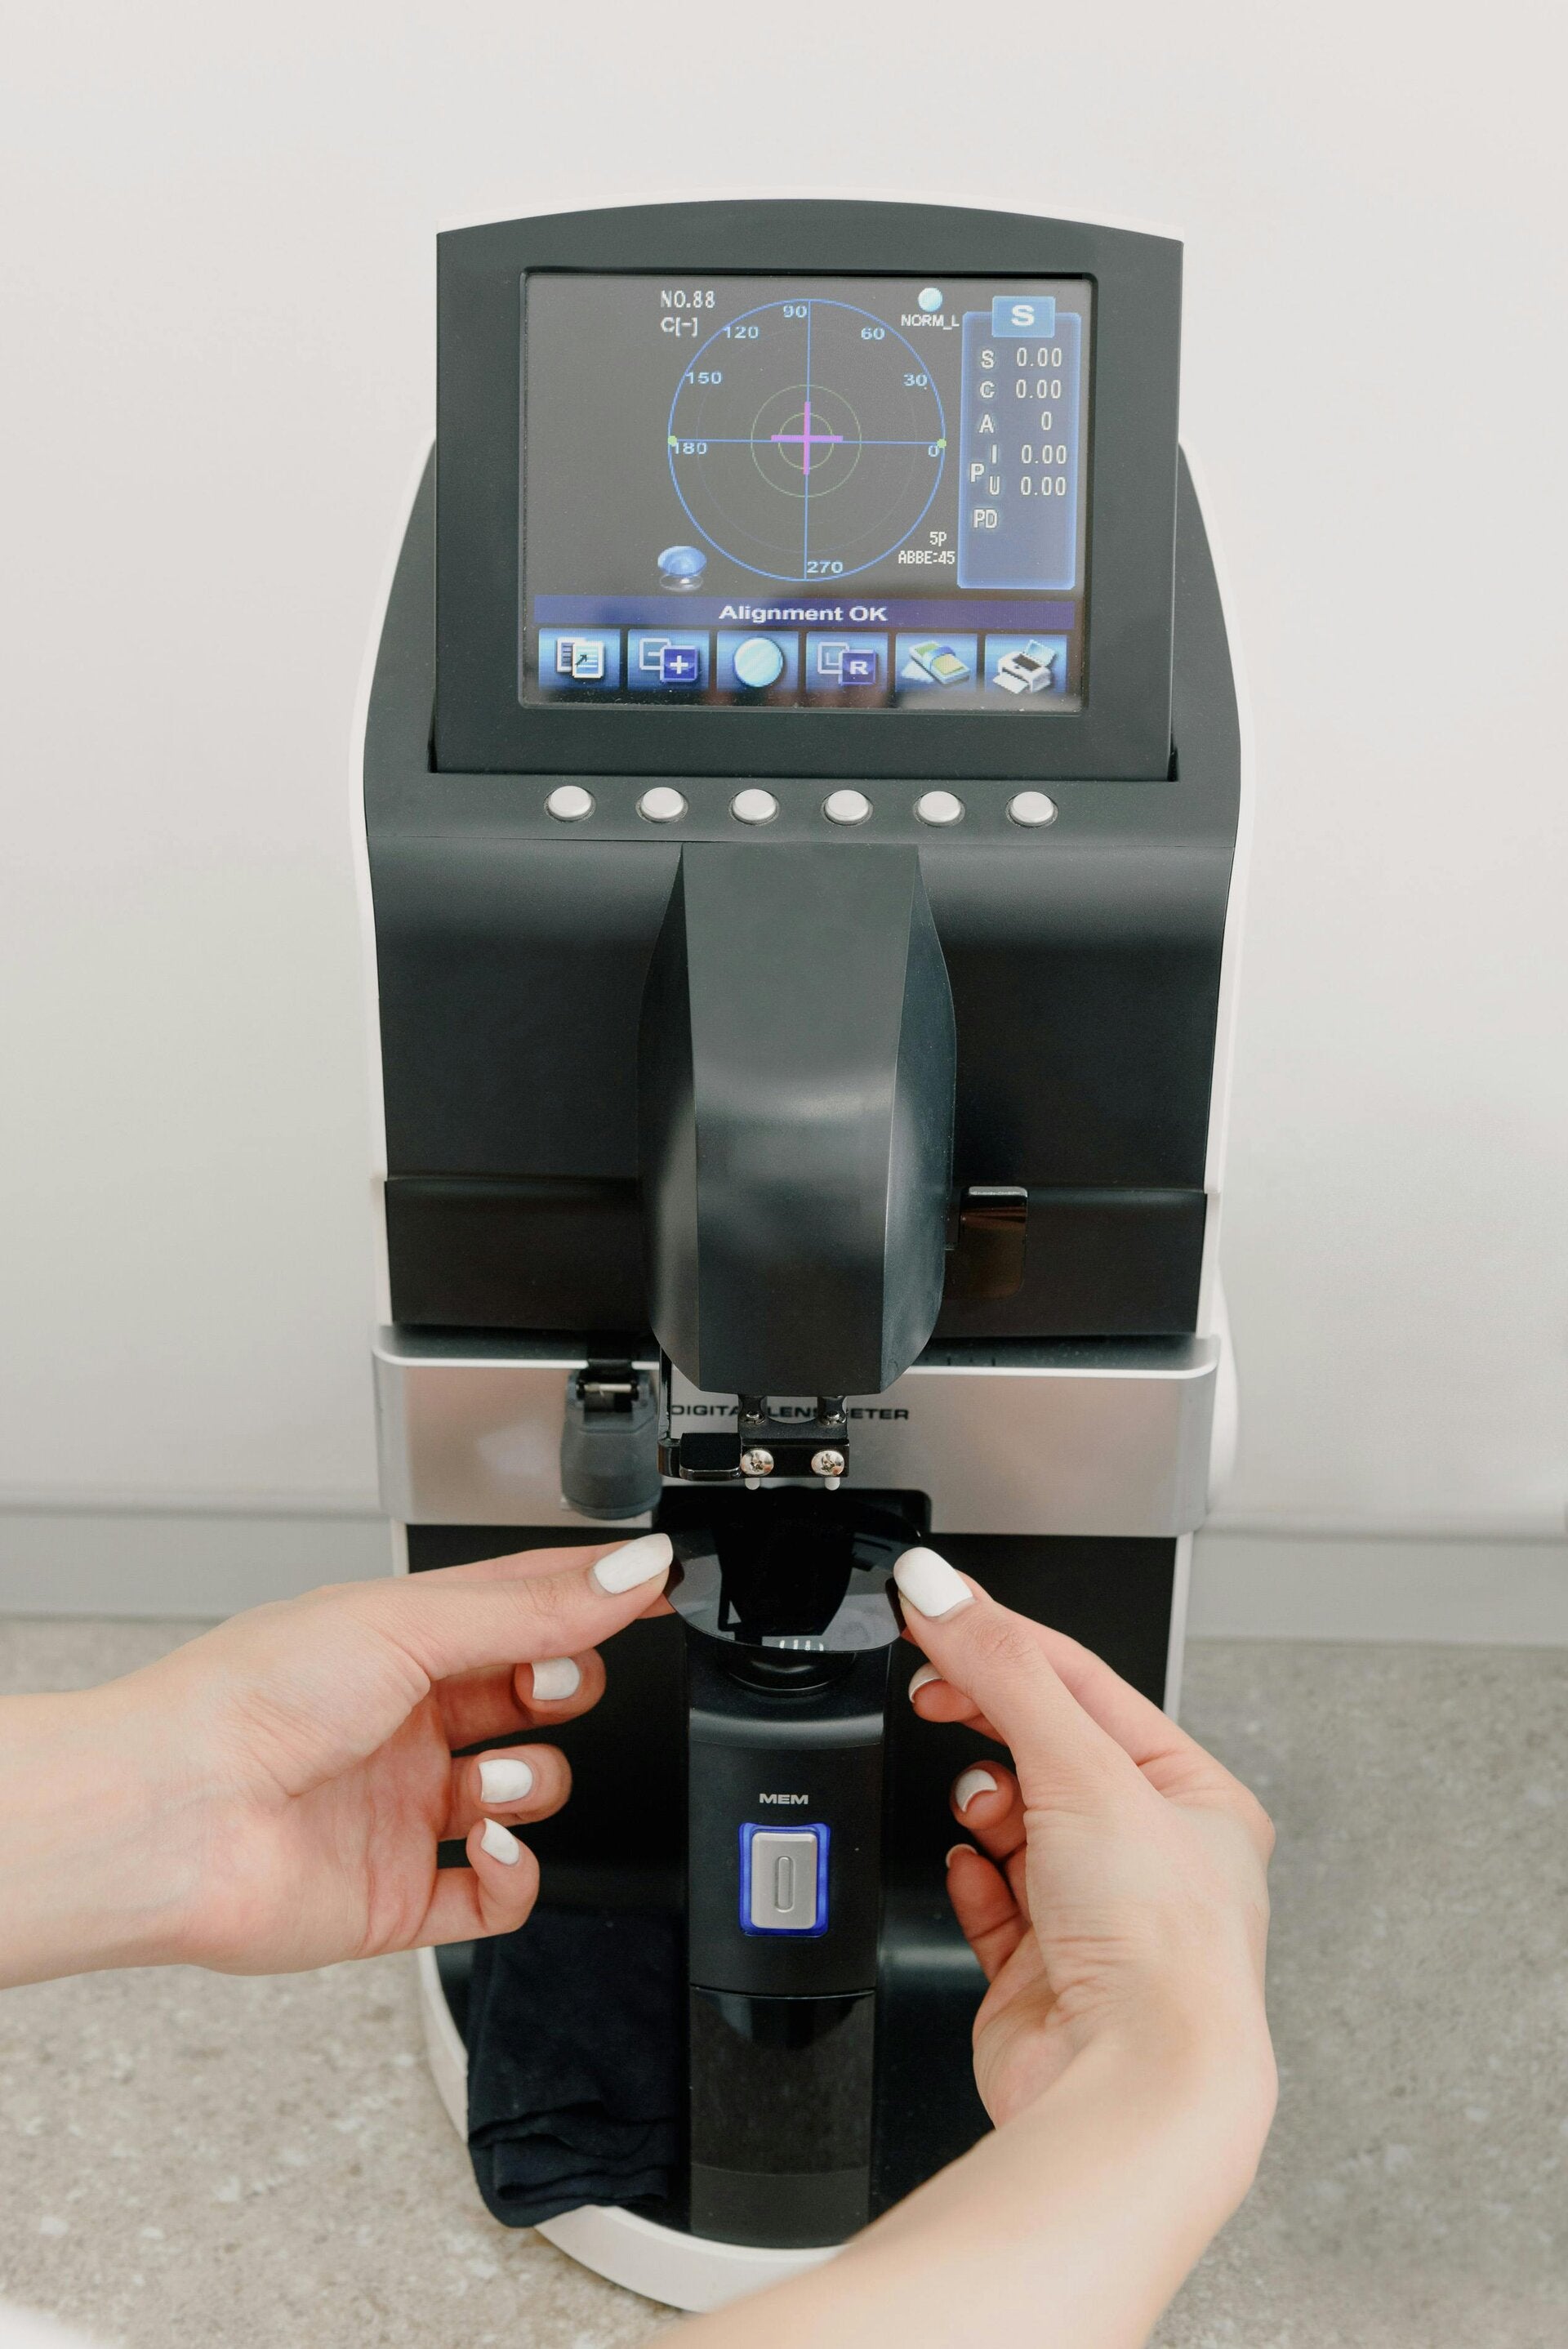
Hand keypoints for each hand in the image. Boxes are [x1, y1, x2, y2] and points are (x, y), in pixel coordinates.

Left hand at [0, 1534, 671, 1985]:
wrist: (170, 1816)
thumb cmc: (249, 1700)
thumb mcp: (410, 1622)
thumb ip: (536, 1607)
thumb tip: (635, 1569)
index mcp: (398, 1639)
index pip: (522, 1604)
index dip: (595, 1595)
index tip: (659, 1584)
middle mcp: (402, 1721)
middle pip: (531, 1698)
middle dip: (565, 1689)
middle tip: (556, 1683)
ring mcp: (401, 1809)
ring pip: (523, 1794)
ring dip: (534, 1782)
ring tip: (496, 1778)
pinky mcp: (397, 1896)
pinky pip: (496, 1896)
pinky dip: (516, 1874)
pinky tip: (493, 1847)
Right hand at [684, 1557, 1276, 2348]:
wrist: (1134, 2089)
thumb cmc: (1159, 1949)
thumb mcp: (1079, 1765)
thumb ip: (1000, 1669)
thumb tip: (940, 1591)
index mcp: (1196, 1797)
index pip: (1086, 1685)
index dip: (1006, 1641)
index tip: (934, 1609)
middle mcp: (1154, 1857)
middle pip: (1048, 1749)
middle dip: (990, 1721)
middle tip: (931, 1688)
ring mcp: (1097, 1917)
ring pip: (1016, 1823)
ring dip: (986, 1805)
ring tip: (985, 1807)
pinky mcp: (1042, 1973)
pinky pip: (990, 1899)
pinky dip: (971, 1877)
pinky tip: (972, 1868)